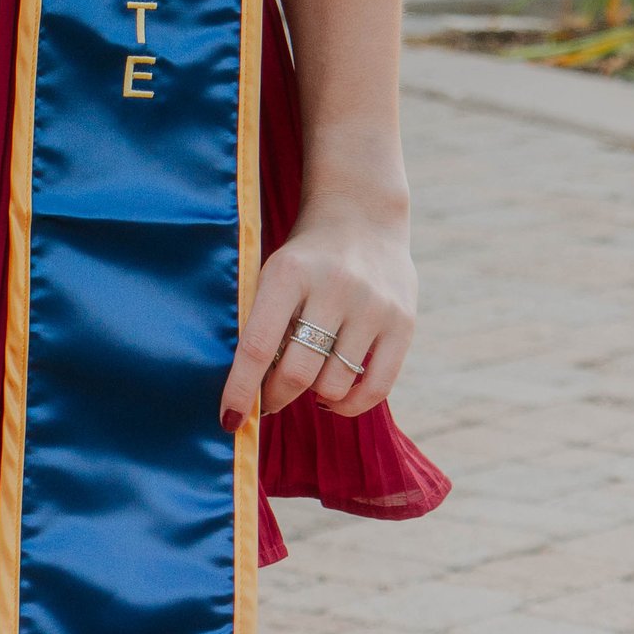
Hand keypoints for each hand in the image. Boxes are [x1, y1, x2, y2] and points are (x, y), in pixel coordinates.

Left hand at [221, 202, 414, 430]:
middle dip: (277, 397)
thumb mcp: (273, 273)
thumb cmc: (304, 257)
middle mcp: (334, 287)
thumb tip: (244, 396)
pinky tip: (333, 397)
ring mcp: (373, 305)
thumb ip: (261, 324)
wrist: (361, 214)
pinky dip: (350, 405)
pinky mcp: (403, 322)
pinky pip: (376, 388)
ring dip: (314, 397)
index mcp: (288, 272)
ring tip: (306, 381)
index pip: (258, 346)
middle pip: (299, 372)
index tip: (229, 420)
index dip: (241, 390)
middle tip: (269, 400)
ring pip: (335, 385)